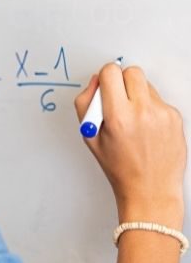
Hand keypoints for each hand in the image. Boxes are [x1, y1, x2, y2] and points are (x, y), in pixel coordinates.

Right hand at [75, 63, 185, 228]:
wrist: (151, 190)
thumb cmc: (120, 167)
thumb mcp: (90, 136)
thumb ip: (86, 103)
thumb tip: (95, 82)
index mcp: (118, 117)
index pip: (111, 72)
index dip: (104, 76)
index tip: (104, 85)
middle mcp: (142, 112)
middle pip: (131, 71)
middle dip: (121, 80)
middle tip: (118, 98)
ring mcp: (162, 114)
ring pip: (146, 84)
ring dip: (136, 93)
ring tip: (132, 117)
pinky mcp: (175, 117)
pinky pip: (158, 99)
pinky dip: (150, 107)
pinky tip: (146, 126)